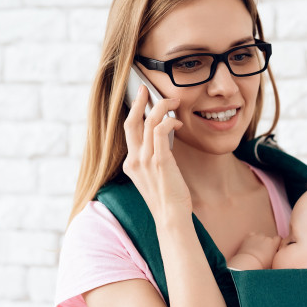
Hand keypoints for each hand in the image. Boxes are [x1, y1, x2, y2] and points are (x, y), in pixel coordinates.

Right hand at [122, 85, 187, 224]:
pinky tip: (178, 122)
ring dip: (162, 107)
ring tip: (174, 102)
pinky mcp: (159, 162)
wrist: (171, 218)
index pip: (128, 130)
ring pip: (148, 122)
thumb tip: (164, 138)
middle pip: (131, 122)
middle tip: (147, 89)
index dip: (134, 112)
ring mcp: (145, 161)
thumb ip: (154, 158)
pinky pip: (161, 131)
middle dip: (139, 101)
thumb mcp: (155, 176)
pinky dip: (169, 121)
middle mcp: (134, 160)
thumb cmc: (168, 198)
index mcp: (131, 164)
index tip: (142, 99)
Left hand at [235, 233, 280, 269]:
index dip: (276, 242)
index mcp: (274, 244)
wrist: (250, 262)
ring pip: (260, 236)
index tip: (274, 246)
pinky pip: (252, 235)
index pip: (278, 238)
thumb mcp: (272, 262)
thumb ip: (274, 255)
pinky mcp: (249, 236)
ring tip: (255, 248)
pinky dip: (251, 238)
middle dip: (266, 243)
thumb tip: (274, 255)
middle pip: (268, 238)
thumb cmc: (261, 264)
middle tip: (263, 251)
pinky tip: (250, 244)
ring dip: (259, 240)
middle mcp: (267, 238)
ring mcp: (258, 236)